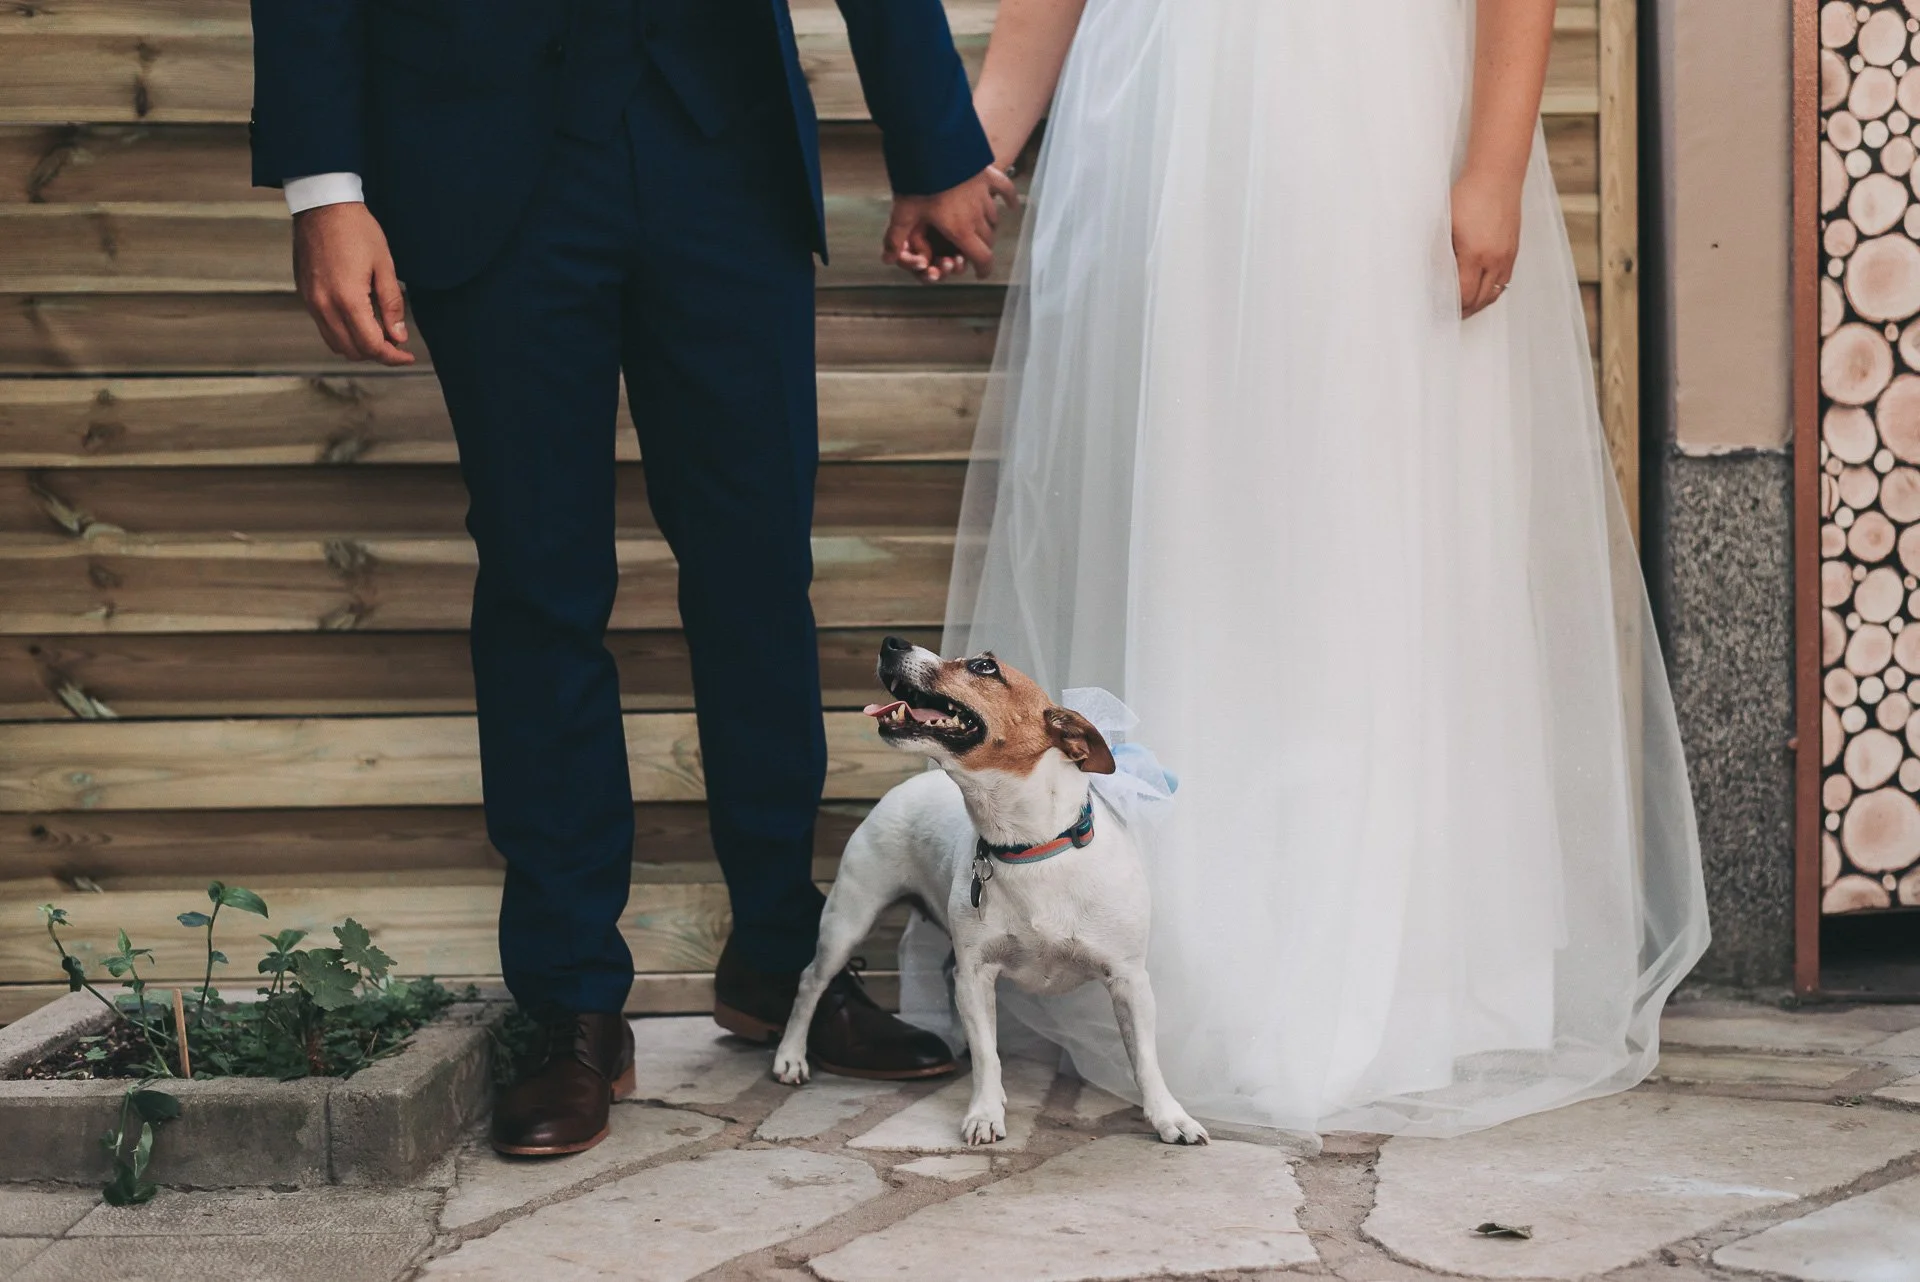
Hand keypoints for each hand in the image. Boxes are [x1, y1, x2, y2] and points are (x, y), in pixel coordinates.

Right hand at [293, 202, 414, 364]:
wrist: (322, 205)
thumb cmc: (356, 230)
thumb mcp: (385, 265)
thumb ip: (392, 305)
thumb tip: (398, 337)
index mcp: (347, 299)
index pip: (371, 345)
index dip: (393, 357)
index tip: (408, 356)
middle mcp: (324, 305)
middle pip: (352, 350)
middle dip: (377, 354)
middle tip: (397, 344)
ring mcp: (311, 301)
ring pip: (335, 343)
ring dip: (359, 346)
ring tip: (380, 334)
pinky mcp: (305, 294)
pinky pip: (324, 327)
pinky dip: (343, 333)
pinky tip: (360, 321)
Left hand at [884, 167, 1018, 282]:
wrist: (933, 146)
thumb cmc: (919, 182)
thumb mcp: (903, 212)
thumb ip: (895, 237)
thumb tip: (886, 258)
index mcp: (960, 229)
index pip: (982, 257)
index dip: (983, 269)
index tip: (981, 273)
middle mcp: (977, 216)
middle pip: (987, 239)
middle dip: (981, 248)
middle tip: (973, 250)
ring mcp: (985, 195)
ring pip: (993, 218)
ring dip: (988, 226)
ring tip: (981, 229)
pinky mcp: (987, 175)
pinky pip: (1005, 189)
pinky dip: (1009, 199)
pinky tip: (1012, 205)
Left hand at [1450, 171, 1522, 319]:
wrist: (1497, 174)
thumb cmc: (1467, 195)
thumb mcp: (1445, 225)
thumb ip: (1439, 252)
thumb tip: (1432, 276)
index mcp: (1475, 254)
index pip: (1464, 294)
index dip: (1452, 306)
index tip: (1440, 311)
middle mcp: (1495, 258)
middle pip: (1481, 299)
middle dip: (1465, 310)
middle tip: (1450, 315)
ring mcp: (1507, 254)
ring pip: (1495, 292)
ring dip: (1480, 302)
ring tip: (1466, 307)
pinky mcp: (1514, 248)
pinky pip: (1505, 279)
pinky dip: (1492, 289)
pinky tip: (1482, 289)